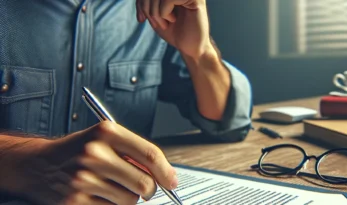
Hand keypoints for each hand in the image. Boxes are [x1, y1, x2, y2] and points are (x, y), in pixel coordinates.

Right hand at [0, 122, 176, 204]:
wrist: (37, 164)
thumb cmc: (76, 150)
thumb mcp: (104, 139)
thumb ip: (133, 152)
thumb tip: (163, 174)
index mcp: (106, 132)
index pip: (150, 154)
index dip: (166, 171)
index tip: (172, 181)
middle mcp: (94, 153)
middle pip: (144, 182)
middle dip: (150, 189)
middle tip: (146, 189)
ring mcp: (84, 178)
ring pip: (130, 200)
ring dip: (129, 198)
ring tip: (114, 188)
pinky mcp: (75, 200)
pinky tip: (100, 195)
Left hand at [136, 0, 213, 58]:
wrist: (191, 48)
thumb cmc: (175, 32)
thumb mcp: (154, 15)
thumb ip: (146, 3)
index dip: (140, 3)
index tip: (141, 19)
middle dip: (146, 8)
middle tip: (156, 24)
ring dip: (155, 12)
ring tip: (165, 24)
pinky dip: (164, 12)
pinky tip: (173, 20)